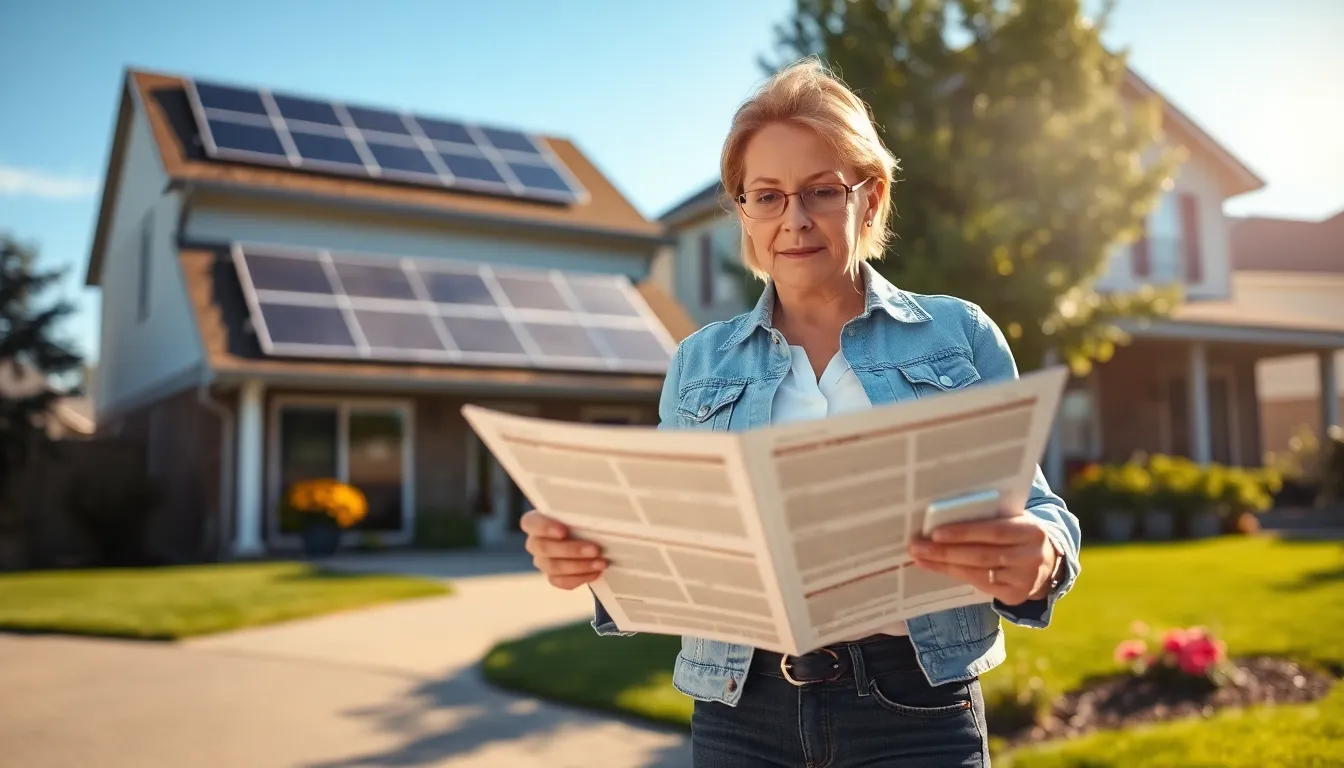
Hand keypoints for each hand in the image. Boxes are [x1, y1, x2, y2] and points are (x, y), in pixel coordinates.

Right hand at [520, 510, 606, 589]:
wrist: (586, 538)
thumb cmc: (580, 520)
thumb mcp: (579, 512)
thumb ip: (580, 513)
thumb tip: (598, 514)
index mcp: (535, 521)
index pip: (531, 523)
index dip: (545, 528)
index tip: (564, 531)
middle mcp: (535, 542)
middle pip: (544, 548)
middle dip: (572, 550)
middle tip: (595, 549)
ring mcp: (542, 561)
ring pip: (554, 567)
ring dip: (580, 566)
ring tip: (601, 562)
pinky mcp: (553, 577)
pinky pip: (561, 581)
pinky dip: (580, 578)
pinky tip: (595, 572)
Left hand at [909, 512, 1059, 606]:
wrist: (1048, 562)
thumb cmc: (1018, 534)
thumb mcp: (1014, 520)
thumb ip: (990, 517)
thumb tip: (944, 515)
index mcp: (1032, 531)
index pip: (994, 531)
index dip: (964, 532)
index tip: (935, 532)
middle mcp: (1031, 557)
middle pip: (982, 555)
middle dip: (945, 551)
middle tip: (917, 546)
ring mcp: (1024, 579)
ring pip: (978, 573)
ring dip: (944, 565)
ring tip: (920, 557)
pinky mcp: (1015, 595)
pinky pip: (980, 585)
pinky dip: (955, 575)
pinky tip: (936, 568)